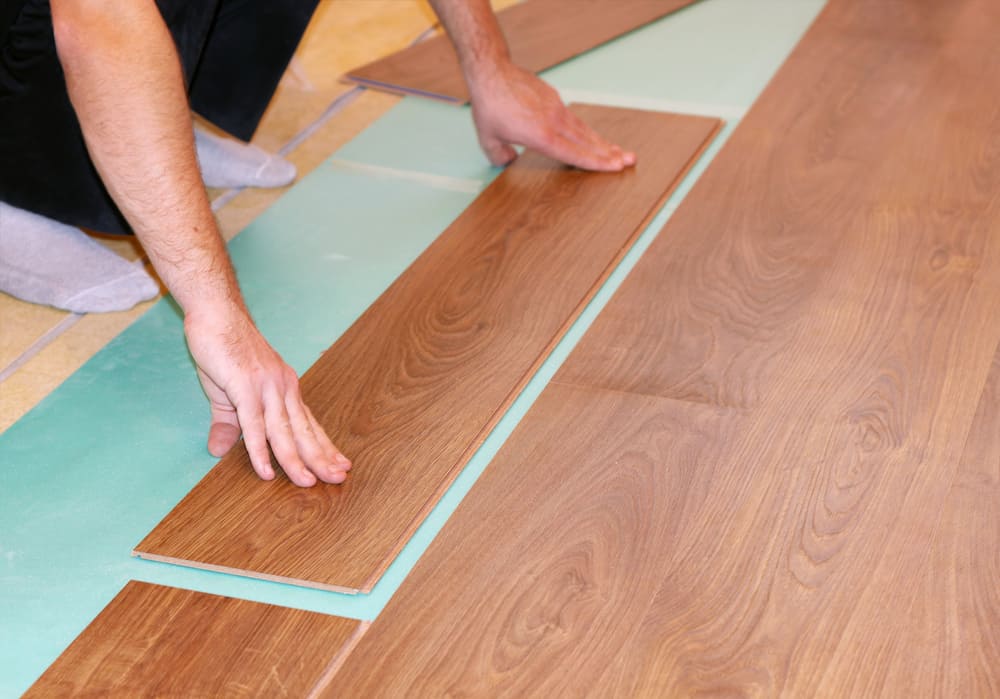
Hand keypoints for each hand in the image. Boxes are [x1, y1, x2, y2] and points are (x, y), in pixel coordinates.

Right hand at [184, 306, 350, 486]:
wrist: (215, 314)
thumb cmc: (224, 349)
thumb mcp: (227, 394)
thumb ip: (228, 424)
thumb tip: (217, 451)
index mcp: (285, 389)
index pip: (308, 423)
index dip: (324, 446)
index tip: (340, 464)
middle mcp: (283, 389)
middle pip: (304, 430)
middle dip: (321, 457)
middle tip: (338, 478)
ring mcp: (266, 387)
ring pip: (284, 431)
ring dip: (295, 460)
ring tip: (306, 482)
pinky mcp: (244, 387)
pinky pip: (254, 424)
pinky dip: (260, 450)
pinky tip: (267, 469)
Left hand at [467, 63, 636, 170]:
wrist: (492, 71)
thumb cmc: (489, 105)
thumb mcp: (488, 139)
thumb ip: (499, 156)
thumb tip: (508, 161)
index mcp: (540, 136)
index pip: (573, 154)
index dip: (595, 162)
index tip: (614, 167)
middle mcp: (554, 122)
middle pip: (587, 141)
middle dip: (610, 153)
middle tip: (631, 160)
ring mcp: (556, 108)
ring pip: (584, 129)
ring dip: (602, 142)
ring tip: (620, 151)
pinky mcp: (555, 98)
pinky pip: (574, 119)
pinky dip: (586, 131)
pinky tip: (593, 138)